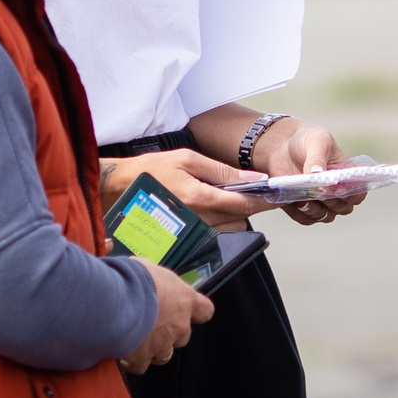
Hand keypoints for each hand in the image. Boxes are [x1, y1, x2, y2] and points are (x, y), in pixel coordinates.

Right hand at [101, 148, 265, 230]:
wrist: (120, 190)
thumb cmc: (152, 170)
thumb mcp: (187, 159)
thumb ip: (222, 171)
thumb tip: (253, 179)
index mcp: (199, 198)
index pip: (243, 204)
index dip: (263, 199)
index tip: (276, 194)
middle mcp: (198, 220)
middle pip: (240, 219)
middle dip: (247, 204)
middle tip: (243, 189)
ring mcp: (192, 232)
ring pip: (230, 228)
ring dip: (233, 214)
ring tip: (221, 196)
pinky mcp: (186, 238)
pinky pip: (215, 234)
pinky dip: (220, 221)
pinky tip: (210, 207)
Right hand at [120, 262, 214, 373]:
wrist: (114, 301)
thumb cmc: (132, 279)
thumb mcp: (147, 268)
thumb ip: (153, 279)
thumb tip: (144, 277)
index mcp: (185, 300)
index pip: (205, 310)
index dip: (196, 312)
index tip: (187, 311)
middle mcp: (179, 325)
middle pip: (183, 336)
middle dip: (169, 332)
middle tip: (151, 322)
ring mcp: (163, 344)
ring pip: (164, 354)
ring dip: (153, 348)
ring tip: (135, 338)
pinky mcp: (143, 358)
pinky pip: (141, 365)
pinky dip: (133, 360)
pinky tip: (122, 351)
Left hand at [255, 118, 364, 226]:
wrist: (283, 145)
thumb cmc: (308, 140)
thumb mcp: (316, 141)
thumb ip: (318, 157)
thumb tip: (317, 174)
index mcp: (347, 175)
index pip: (359, 192)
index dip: (352, 194)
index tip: (338, 188)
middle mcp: (337, 192)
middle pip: (343, 208)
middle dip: (331, 201)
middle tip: (318, 191)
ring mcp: (321, 202)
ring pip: (325, 216)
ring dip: (314, 210)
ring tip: (301, 199)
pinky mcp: (303, 207)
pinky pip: (305, 219)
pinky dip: (299, 213)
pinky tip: (290, 202)